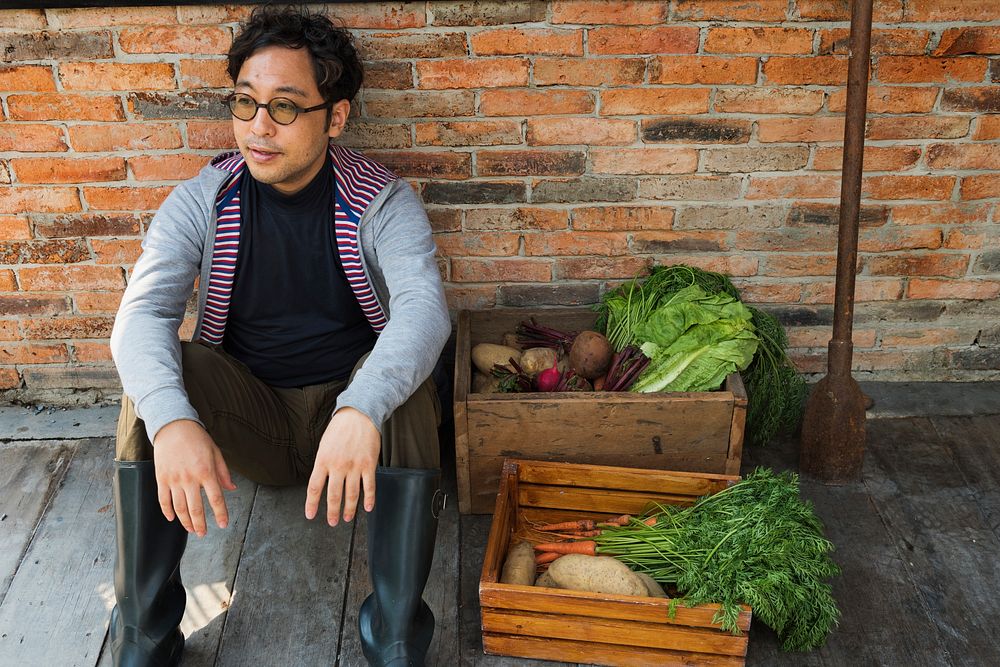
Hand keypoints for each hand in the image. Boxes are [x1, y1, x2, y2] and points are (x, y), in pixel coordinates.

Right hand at [153, 419, 236, 536]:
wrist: (173, 426)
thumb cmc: (197, 438)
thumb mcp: (216, 452)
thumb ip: (223, 473)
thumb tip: (231, 488)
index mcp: (206, 471)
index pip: (216, 498)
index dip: (220, 514)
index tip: (223, 524)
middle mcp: (190, 478)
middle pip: (196, 508)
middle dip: (200, 524)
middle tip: (203, 533)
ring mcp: (174, 479)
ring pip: (179, 507)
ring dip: (185, 521)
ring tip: (191, 529)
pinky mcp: (161, 478)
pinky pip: (163, 500)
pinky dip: (167, 511)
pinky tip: (172, 518)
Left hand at [305, 407, 379, 526]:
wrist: (359, 414)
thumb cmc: (340, 428)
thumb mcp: (324, 445)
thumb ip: (323, 464)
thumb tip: (321, 482)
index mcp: (323, 460)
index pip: (314, 487)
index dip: (312, 504)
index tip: (311, 515)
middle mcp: (338, 465)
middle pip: (334, 495)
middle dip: (332, 511)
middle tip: (332, 522)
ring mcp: (354, 466)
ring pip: (352, 494)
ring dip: (349, 509)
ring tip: (347, 518)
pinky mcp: (369, 464)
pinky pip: (369, 486)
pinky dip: (369, 499)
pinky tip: (367, 508)